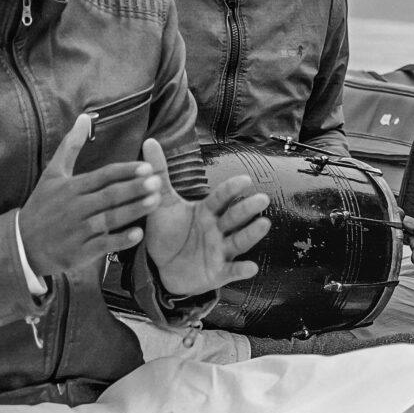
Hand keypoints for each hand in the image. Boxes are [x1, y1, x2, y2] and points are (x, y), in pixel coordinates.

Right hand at [19, 113, 163, 280]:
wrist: (22, 244)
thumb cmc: (42, 206)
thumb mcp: (52, 174)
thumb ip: (70, 146)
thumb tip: (84, 118)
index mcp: (72, 187)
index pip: (104, 175)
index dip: (126, 171)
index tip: (147, 167)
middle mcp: (76, 207)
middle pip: (110, 195)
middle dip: (134, 188)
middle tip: (158, 182)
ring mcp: (77, 230)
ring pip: (110, 218)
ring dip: (133, 210)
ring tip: (155, 202)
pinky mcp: (78, 251)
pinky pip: (103, 244)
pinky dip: (120, 239)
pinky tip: (138, 234)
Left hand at [140, 138, 271, 301]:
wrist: (162, 268)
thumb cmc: (168, 233)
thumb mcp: (161, 203)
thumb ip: (159, 173)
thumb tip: (149, 140)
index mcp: (206, 211)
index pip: (220, 198)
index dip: (231, 189)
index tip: (244, 180)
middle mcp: (217, 229)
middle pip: (234, 217)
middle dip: (247, 208)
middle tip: (262, 198)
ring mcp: (220, 251)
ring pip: (238, 241)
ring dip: (251, 233)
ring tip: (264, 224)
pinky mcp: (218, 272)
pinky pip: (232, 271)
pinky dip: (241, 270)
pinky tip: (251, 267)